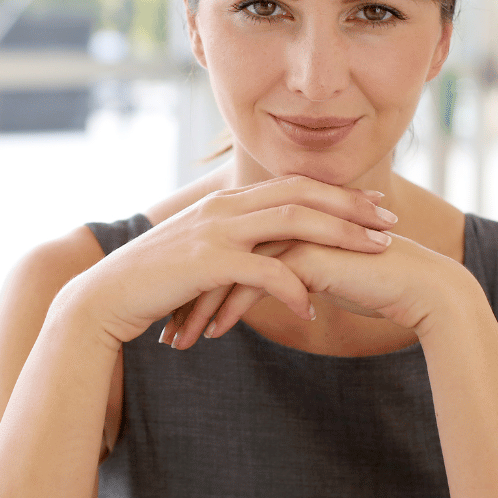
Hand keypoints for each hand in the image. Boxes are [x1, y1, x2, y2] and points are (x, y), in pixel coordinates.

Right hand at [62, 176, 398, 348]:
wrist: (106, 297)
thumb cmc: (152, 284)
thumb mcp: (198, 258)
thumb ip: (231, 251)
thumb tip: (262, 260)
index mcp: (224, 203)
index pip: (292, 186)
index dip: (336, 195)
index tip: (373, 206)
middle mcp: (224, 208)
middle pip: (302, 194)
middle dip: (352, 207)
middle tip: (391, 222)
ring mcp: (215, 230)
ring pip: (293, 223)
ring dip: (341, 236)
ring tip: (376, 253)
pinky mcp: (207, 261)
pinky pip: (265, 271)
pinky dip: (293, 290)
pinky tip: (310, 311)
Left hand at [166, 231, 472, 347]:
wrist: (418, 289)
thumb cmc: (371, 286)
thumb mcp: (316, 281)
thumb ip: (286, 277)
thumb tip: (256, 291)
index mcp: (280, 221)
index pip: (222, 252)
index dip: (196, 287)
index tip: (175, 317)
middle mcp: (281, 222)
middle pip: (216, 259)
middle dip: (187, 299)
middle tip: (167, 332)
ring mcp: (292, 234)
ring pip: (227, 271)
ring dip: (200, 309)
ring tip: (181, 341)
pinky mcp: (304, 254)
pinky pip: (253, 283)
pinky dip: (230, 310)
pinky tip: (216, 334)